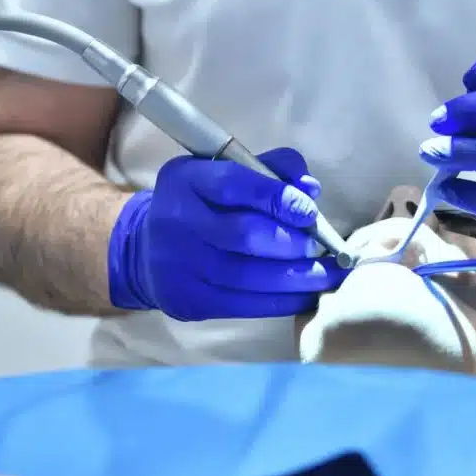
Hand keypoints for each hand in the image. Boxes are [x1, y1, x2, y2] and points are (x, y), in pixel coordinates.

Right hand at [108, 147, 348, 320]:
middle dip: (292, 242)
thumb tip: (311, 189)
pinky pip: (246, 305)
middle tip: (322, 246)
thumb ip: (271, 171)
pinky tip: (309, 294)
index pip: (235, 184)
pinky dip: (284, 301)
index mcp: (187, 180)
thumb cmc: (201, 205)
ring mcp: (180, 265)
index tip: (310, 211)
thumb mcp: (224, 172)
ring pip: (249, 276)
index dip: (279, 198)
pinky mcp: (190, 301)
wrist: (146, 251)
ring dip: (298, 277)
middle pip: (245, 235)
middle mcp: (178, 221)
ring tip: (329, 273)